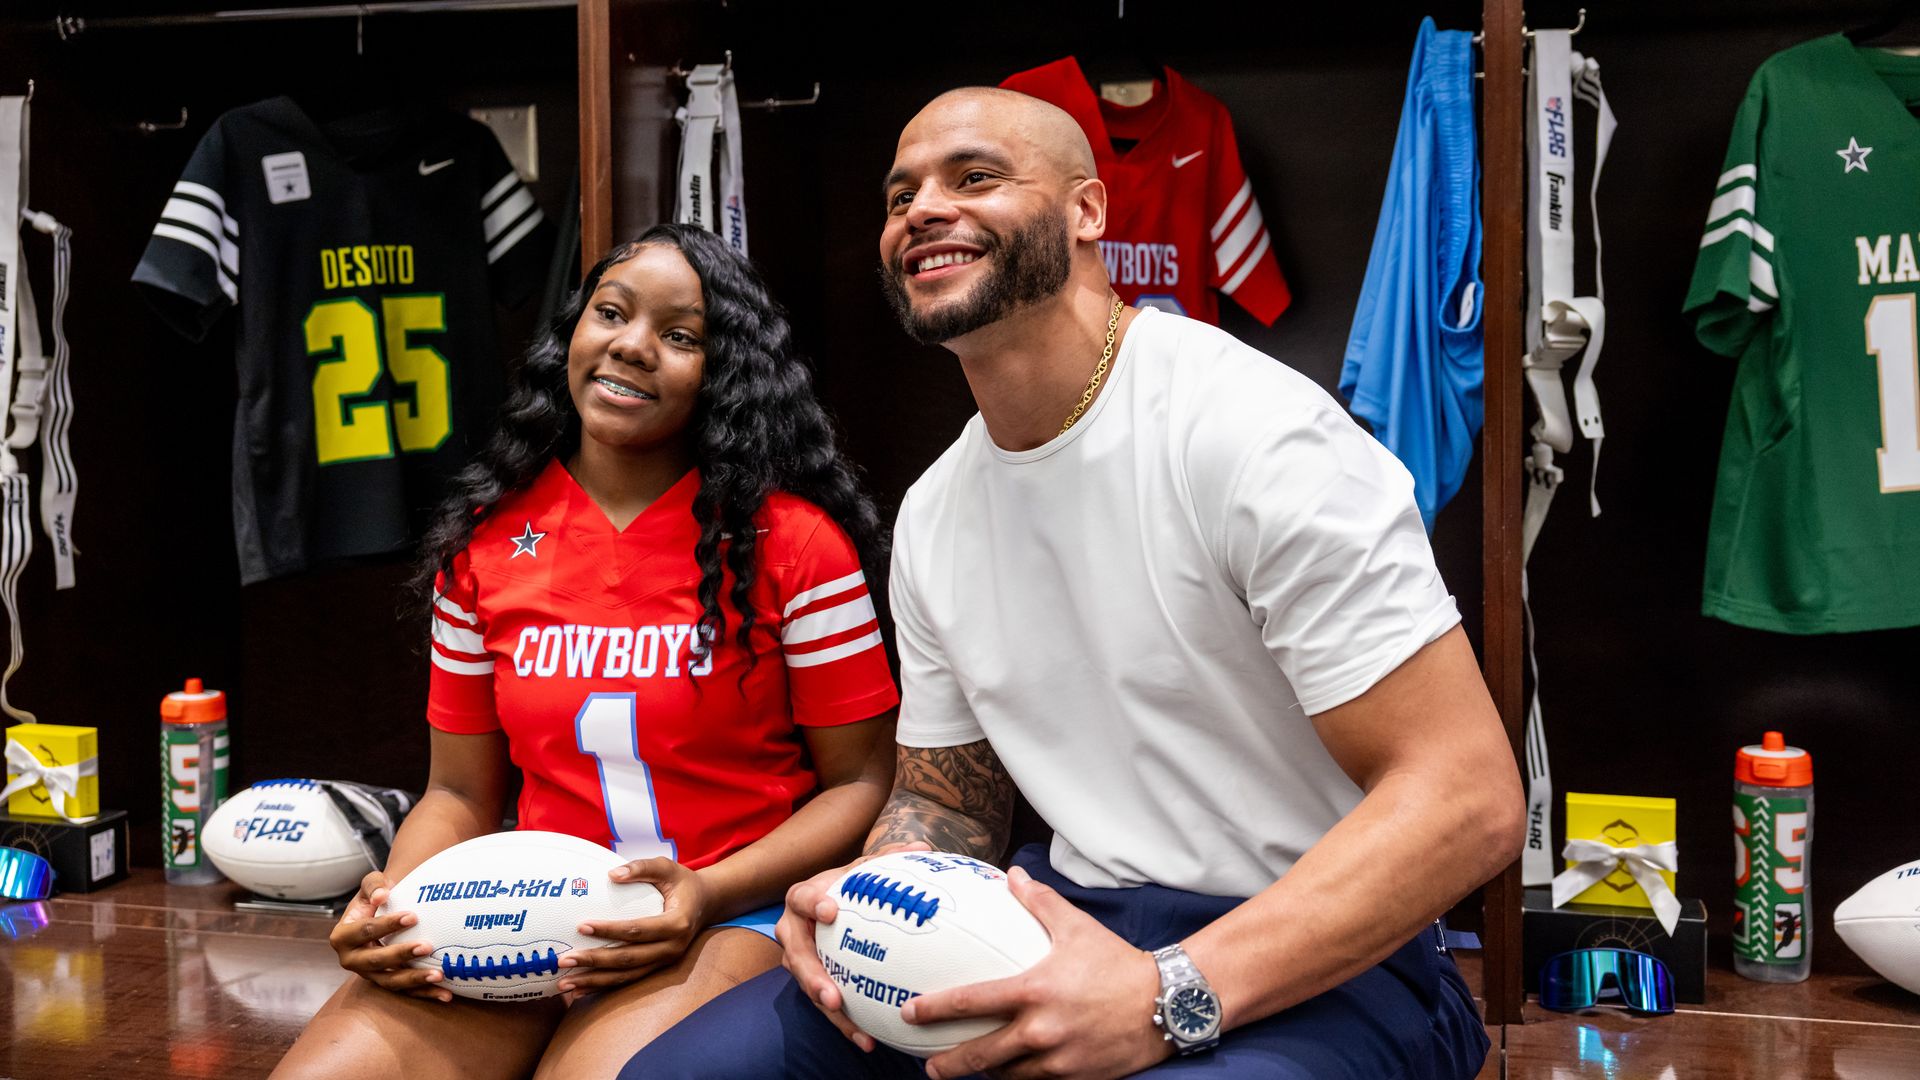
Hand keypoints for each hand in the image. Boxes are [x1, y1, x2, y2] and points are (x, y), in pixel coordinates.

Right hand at [328, 868, 452, 1002]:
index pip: (365, 930)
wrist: (378, 916)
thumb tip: (383, 895)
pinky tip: (446, 994)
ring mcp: (369, 975)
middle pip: (376, 960)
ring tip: (439, 974)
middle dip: (401, 955)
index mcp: (342, 937)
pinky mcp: (386, 983)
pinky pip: (406, 992)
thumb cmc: (376, 899)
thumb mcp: (371, 886)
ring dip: (415, 980)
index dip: (387, 924)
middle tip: (427, 946)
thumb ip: (374, 885)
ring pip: (391, 981)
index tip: (413, 916)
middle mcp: (352, 960)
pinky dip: (426, 994)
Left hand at [556, 856, 711, 992]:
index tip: (582, 926)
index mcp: (676, 924)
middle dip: (594, 961)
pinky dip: (603, 986)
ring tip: (565, 983)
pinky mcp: (657, 968)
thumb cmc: (682, 883)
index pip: (638, 930)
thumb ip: (642, 867)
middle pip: (628, 959)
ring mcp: (665, 962)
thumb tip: (611, 874)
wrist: (706, 904)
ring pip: (626, 976)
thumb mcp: (667, 867)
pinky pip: (628, 980)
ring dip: (594, 981)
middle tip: (565, 960)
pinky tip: (579, 990)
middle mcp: (672, 948)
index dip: (610, 930)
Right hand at [775, 843, 931, 1051]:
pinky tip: (866, 1040)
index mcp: (803, 897)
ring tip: (849, 1024)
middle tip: (832, 995)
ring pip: (808, 986)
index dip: (814, 905)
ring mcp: (799, 960)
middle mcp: (793, 930)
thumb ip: (889, 859)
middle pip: (797, 956)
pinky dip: (843, 1023)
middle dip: (813, 977)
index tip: (831, 912)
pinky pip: (823, 1005)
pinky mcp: (812, 982)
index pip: (803, 898)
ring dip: (827, 1008)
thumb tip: (923, 848)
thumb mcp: (864, 870)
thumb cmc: (849, 886)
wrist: (831, 906)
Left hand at [909, 865, 1173, 1079]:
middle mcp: (1040, 1031)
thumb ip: (1039, 902)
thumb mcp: (1077, 927)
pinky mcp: (1075, 1079)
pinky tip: (1012, 1073)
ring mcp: (1057, 1060)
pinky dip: (1021, 1078)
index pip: (971, 1002)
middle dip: (950, 1065)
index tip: (910, 1012)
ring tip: (972, 1069)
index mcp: (1034, 991)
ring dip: (989, 1073)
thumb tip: (1013, 874)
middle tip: (929, 1067)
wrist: (1165, 1005)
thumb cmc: (1117, 963)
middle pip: (981, 1056)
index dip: (935, 1009)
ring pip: (1008, 1075)